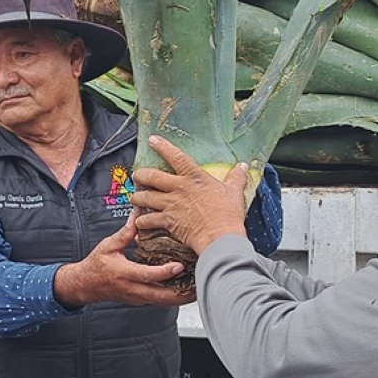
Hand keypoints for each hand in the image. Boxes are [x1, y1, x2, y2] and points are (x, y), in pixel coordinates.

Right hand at [54, 217, 193, 307]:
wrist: (85, 284)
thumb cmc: (96, 265)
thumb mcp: (108, 246)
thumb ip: (125, 233)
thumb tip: (137, 215)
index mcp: (124, 273)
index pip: (149, 275)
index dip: (166, 272)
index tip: (180, 265)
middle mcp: (132, 288)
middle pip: (162, 296)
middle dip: (182, 293)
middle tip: (199, 283)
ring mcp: (137, 297)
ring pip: (163, 301)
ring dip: (181, 297)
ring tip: (198, 287)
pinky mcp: (140, 300)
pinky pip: (159, 300)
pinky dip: (173, 296)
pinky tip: (184, 288)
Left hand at [130, 136, 248, 255]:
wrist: (220, 237)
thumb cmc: (228, 214)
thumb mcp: (234, 192)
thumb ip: (236, 178)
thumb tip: (243, 166)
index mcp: (194, 177)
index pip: (175, 156)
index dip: (162, 146)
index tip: (152, 140)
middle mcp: (178, 188)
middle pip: (151, 176)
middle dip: (140, 175)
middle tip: (136, 175)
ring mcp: (170, 204)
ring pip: (144, 197)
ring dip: (137, 198)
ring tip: (134, 198)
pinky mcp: (167, 221)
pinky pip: (147, 220)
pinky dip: (141, 221)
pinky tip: (139, 222)